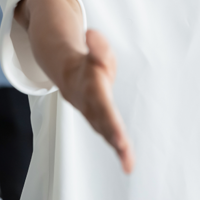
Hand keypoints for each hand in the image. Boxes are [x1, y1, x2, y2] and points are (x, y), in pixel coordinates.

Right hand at [59, 30, 133, 172]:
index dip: (110, 118)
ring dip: (117, 148)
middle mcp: (93, 107)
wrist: (70, 76)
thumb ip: (97, 45)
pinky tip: (128, 165)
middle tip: (124, 149)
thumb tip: (91, 34)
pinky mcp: (102, 122)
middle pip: (104, 123)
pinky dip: (119, 150)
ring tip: (128, 164)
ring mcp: (96, 116)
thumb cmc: (89, 65)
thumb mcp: (96, 51)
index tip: (118, 134)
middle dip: (114, 136)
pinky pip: (111, 137)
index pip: (103, 104)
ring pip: (107, 133)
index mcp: (93, 90)